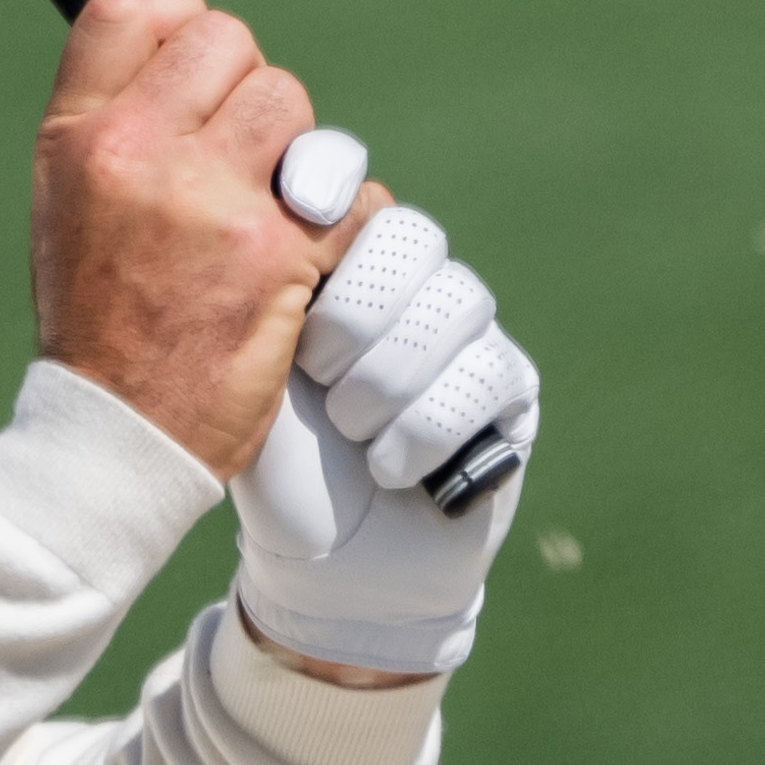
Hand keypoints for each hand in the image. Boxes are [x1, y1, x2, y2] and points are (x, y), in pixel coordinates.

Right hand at [29, 0, 350, 478]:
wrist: (117, 429)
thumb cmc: (100, 313)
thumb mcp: (69, 200)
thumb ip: (122, 119)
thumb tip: (192, 40)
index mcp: (77, 136)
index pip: (132, 9)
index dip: (181, 17)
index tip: (199, 61)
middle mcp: (137, 152)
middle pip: (231, 42)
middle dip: (249, 92)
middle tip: (236, 157)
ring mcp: (210, 200)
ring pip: (296, 111)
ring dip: (299, 157)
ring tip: (265, 214)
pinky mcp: (277, 253)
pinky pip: (350, 195)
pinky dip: (342, 228)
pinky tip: (302, 265)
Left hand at [227, 207, 539, 681]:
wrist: (327, 570)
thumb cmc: (279, 469)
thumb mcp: (253, 376)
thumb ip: (268, 292)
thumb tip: (285, 194)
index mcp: (345, 264)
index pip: (361, 196)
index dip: (336, 203)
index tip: (303, 222)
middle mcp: (413, 286)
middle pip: (413, 237)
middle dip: (357, 312)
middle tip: (317, 374)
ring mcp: (469, 334)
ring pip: (455, 303)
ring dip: (388, 381)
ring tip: (352, 433)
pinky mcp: (511, 390)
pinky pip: (487, 373)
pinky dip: (426, 429)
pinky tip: (392, 470)